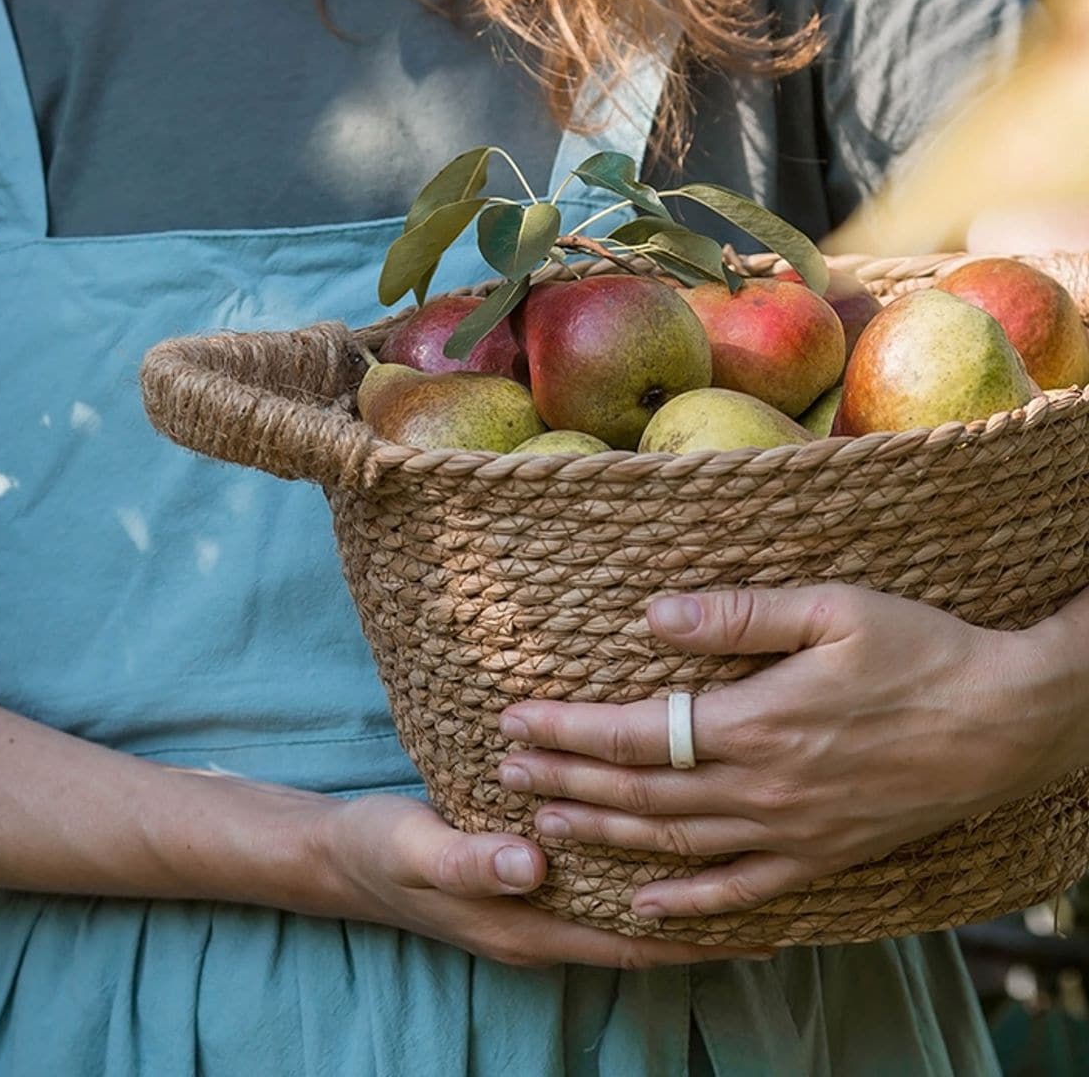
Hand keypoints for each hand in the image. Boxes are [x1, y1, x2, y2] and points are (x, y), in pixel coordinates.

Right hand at [305, 794, 770, 966]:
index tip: (768, 919)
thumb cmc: (377, 850)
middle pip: (646, 936)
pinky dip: (642, 876)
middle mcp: (542, 928)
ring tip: (748, 871)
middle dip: (713, 920)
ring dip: (683, 896)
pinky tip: (667, 846)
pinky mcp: (525, 884)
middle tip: (787, 891)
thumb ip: (470, 861)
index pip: (634, 943)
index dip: (702, 935)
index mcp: (527, 926)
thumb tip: (533, 864)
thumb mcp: (416, 849)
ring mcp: (534, 910)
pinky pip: (600, 891)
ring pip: (627, 913)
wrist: (335, 856)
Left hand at [494, 584, 1083, 920]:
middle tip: (504, 773)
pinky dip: (688, 904)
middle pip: (637, 792)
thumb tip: (650, 614)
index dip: (565, 730)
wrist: (1011, 722)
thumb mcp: (833, 607)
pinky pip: (742, 891)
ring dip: (602, 834)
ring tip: (542, 823)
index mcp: (754, 723)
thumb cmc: (924, 650)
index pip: (632, 732)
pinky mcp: (822, 857)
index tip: (513, 720)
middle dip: (562, 782)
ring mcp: (790, 831)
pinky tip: (644, 907)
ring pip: (673, 842)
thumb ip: (736, 613)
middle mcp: (761, 788)